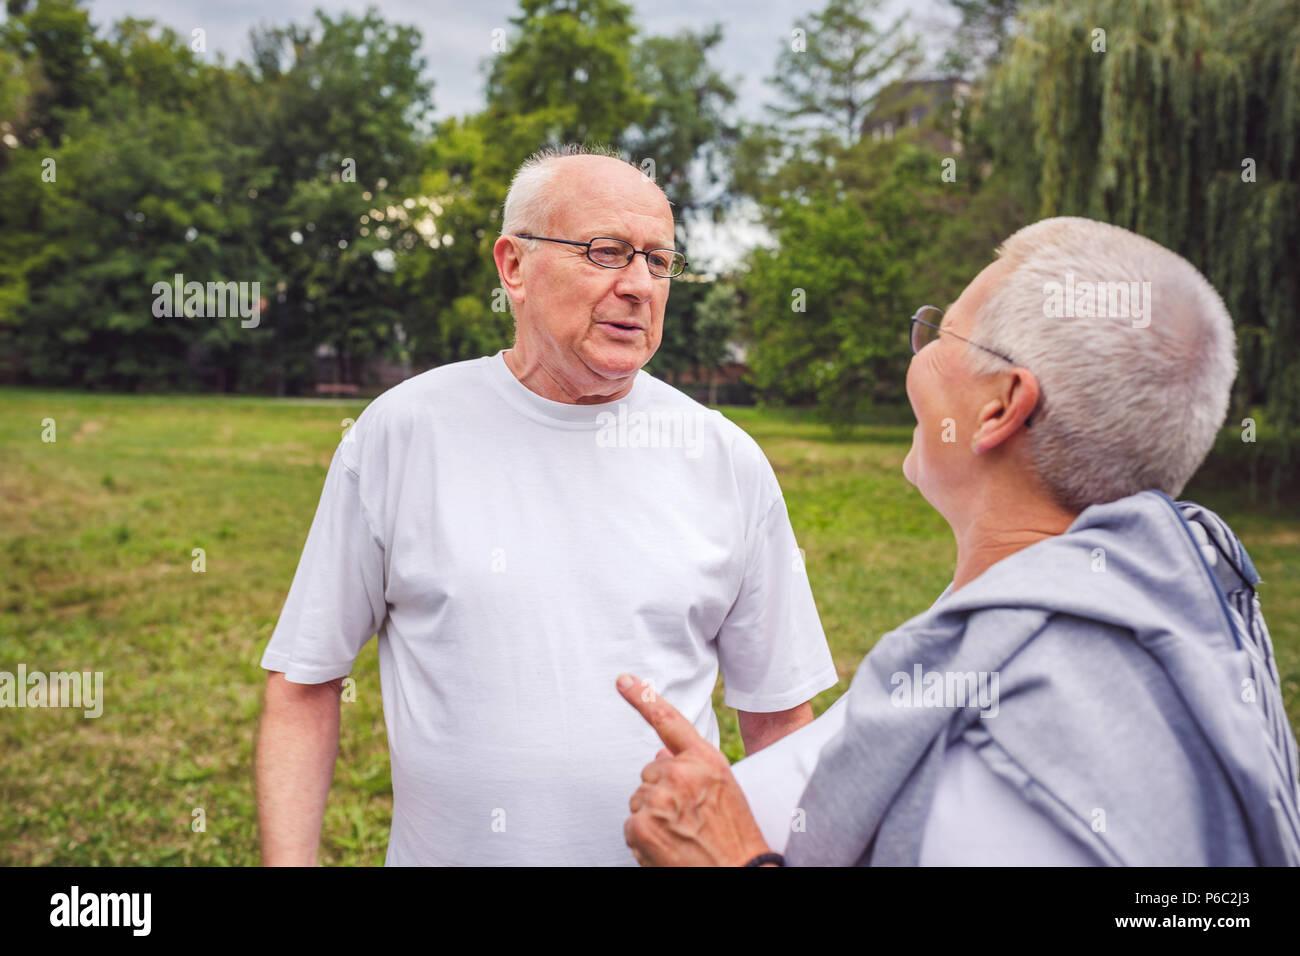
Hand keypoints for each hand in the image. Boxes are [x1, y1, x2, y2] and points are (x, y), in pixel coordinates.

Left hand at [616, 673, 772, 866]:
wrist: (739, 872)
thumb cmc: (735, 835)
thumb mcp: (723, 790)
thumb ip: (693, 767)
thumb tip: (659, 753)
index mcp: (705, 760)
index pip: (670, 721)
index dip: (643, 698)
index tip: (622, 679)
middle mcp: (681, 773)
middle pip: (649, 771)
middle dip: (660, 791)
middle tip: (687, 818)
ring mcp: (659, 798)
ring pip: (639, 799)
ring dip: (652, 816)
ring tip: (682, 835)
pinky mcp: (642, 825)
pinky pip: (631, 825)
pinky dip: (643, 839)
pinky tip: (669, 848)